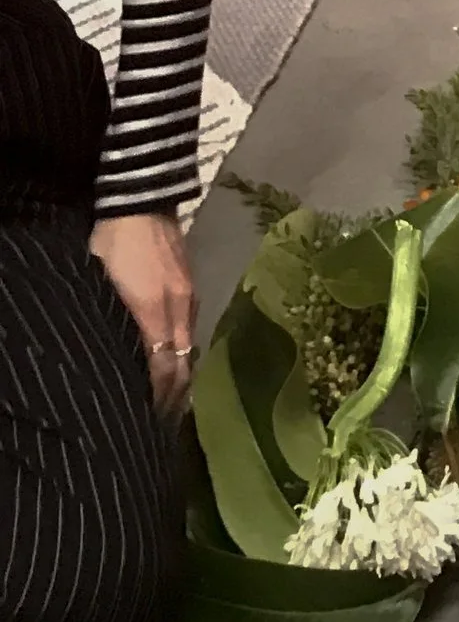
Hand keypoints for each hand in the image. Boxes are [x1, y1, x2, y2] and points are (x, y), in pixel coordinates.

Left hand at [90, 211, 197, 410]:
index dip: (159, 398)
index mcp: (155, 310)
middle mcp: (179, 307)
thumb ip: (118, 323)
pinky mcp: (190, 283)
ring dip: (181, 375)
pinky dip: (183, 350)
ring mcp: (189, 294)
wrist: (141, 199)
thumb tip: (122, 360)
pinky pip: (190, 327)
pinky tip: (174, 359)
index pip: (163, 368)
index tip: (151, 422)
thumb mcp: (104, 285)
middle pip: (183, 363)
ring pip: (190, 347)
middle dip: (176, 396)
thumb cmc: (113, 243)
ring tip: (170, 399)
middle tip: (164, 423)